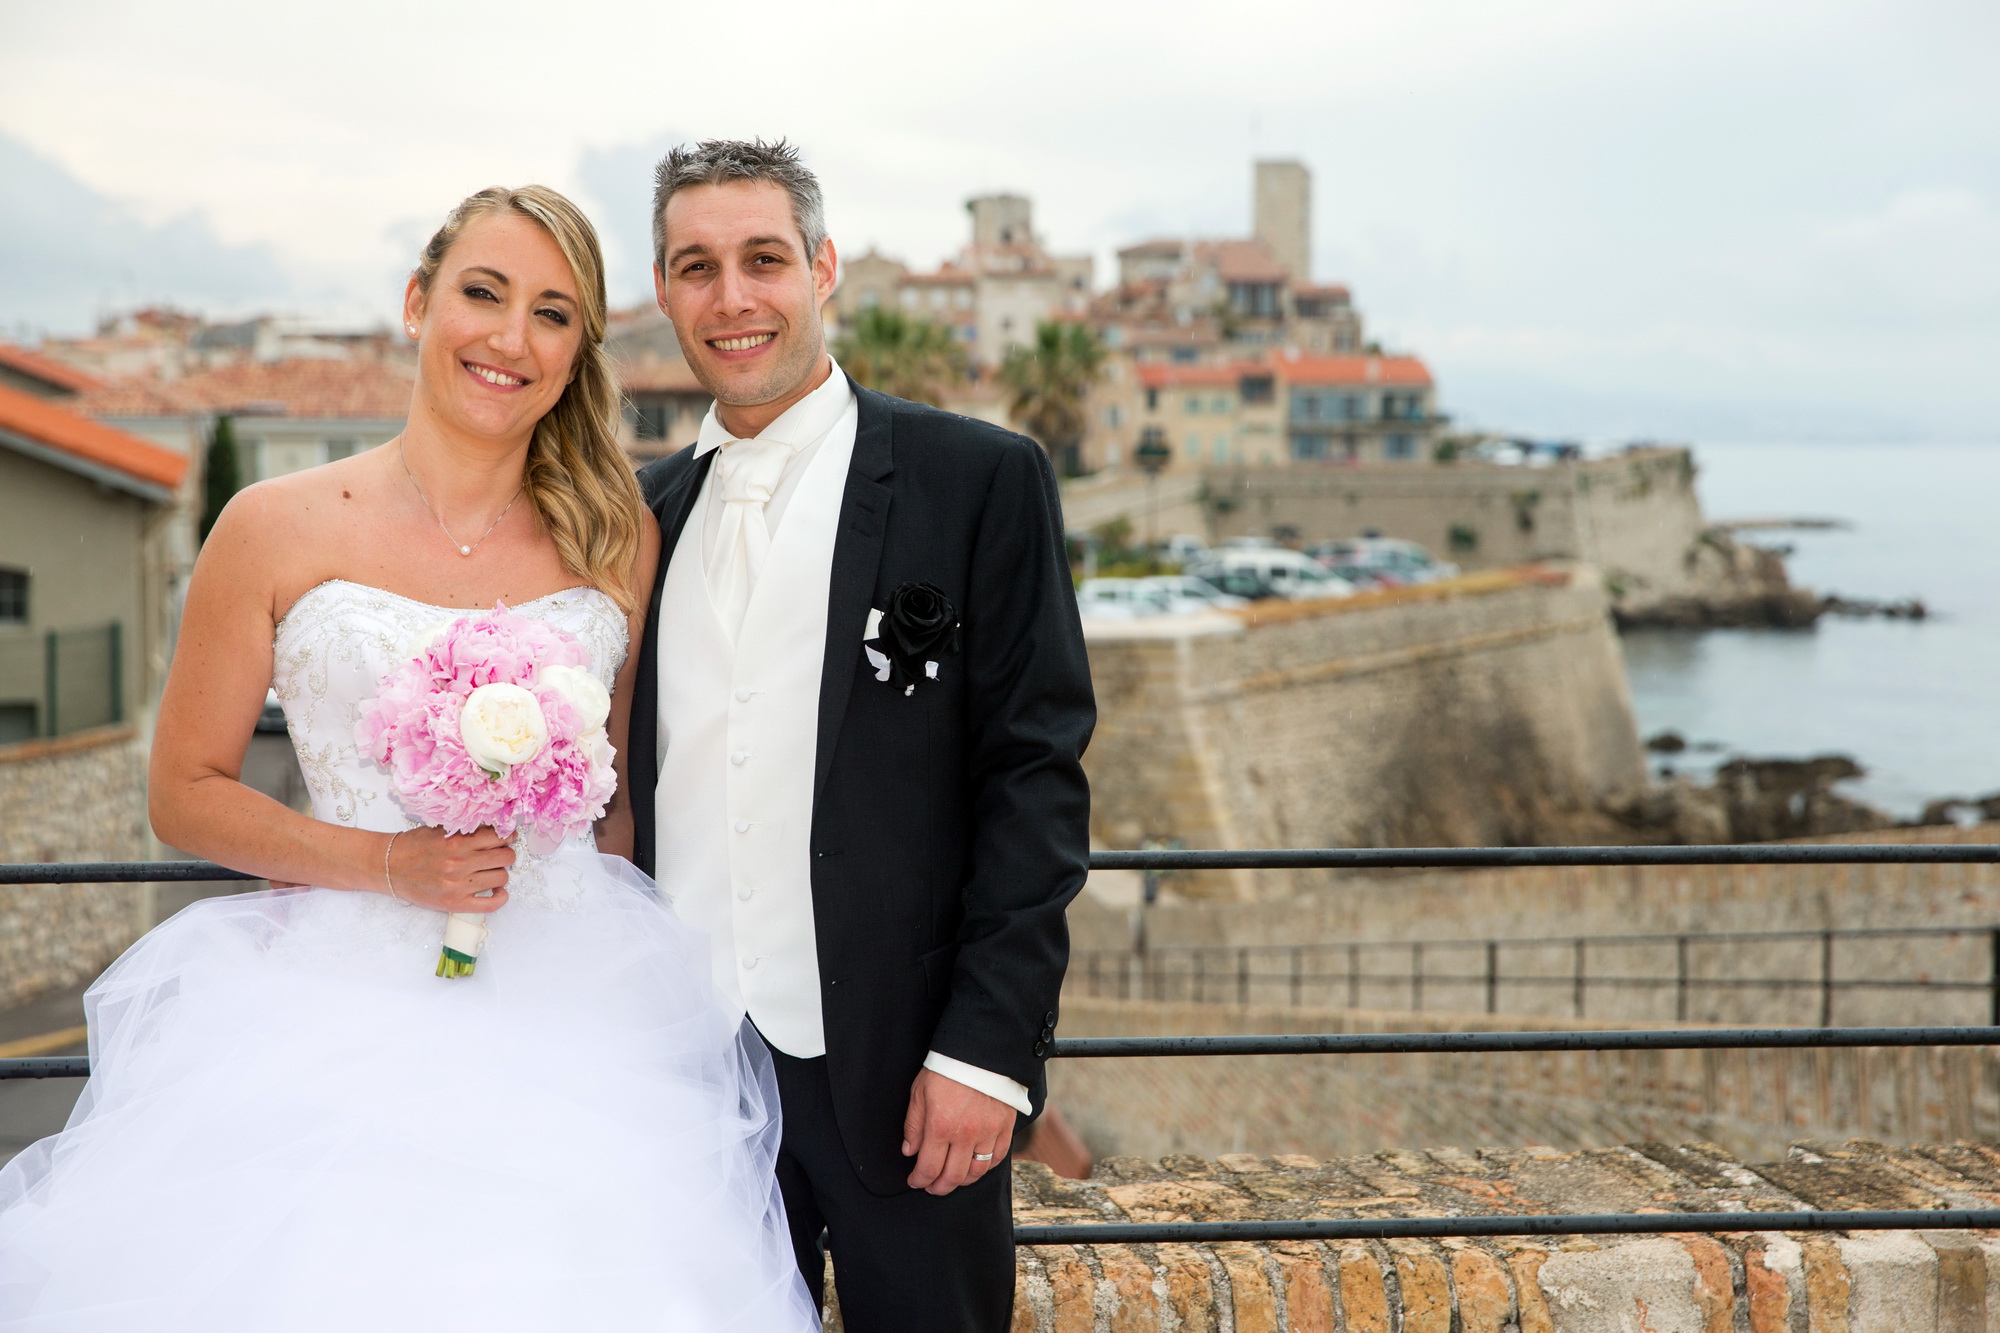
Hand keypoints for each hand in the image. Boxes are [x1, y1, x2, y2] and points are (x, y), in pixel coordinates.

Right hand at [383, 826, 513, 912]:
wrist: (388, 867)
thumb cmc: (413, 846)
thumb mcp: (440, 829)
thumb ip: (466, 829)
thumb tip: (497, 828)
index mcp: (457, 842)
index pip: (499, 837)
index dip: (506, 836)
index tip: (506, 837)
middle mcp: (459, 864)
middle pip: (505, 857)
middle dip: (505, 853)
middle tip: (498, 854)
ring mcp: (457, 886)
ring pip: (501, 877)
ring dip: (500, 873)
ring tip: (490, 870)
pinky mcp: (454, 904)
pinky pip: (491, 904)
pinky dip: (500, 897)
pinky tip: (496, 890)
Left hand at [901, 1068, 1014, 1194]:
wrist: (980, 1050)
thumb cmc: (946, 1069)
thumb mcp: (919, 1092)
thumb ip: (914, 1125)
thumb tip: (910, 1151)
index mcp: (940, 1126)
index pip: (929, 1168)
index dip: (919, 1180)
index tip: (915, 1181)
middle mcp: (965, 1135)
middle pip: (953, 1177)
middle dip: (939, 1187)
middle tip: (932, 1187)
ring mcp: (988, 1132)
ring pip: (977, 1172)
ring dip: (963, 1180)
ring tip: (953, 1178)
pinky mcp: (1004, 1127)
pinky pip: (997, 1158)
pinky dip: (986, 1167)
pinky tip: (976, 1165)